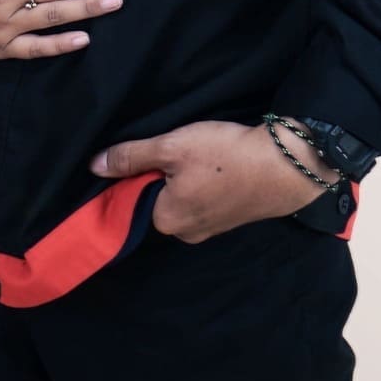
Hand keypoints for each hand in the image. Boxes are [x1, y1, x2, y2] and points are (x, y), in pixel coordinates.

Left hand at [90, 118, 329, 243]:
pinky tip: (217, 164)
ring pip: (183, 198)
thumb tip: (94, 166)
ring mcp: (211, 229)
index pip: (134, 196)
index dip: (139, 170)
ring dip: (186, 177)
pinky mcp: (231, 219)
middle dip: (164, 174)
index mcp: (165, 221)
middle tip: (181, 148)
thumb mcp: (171, 147)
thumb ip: (131, 157)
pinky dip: (206, 183)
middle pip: (158, 198)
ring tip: (202, 155)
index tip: (155, 151)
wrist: (286, 167)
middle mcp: (185, 233)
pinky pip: (205, 200)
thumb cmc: (224, 156)